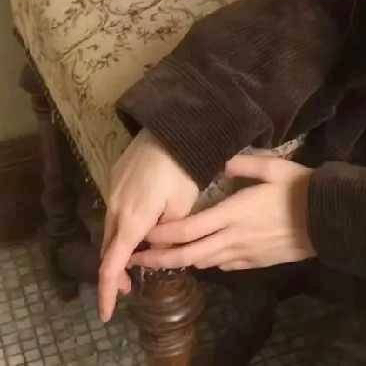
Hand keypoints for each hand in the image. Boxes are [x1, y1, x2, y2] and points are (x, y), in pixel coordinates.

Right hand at [98, 128, 200, 322]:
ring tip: (138, 255)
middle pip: (110, 247)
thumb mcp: (184, 203)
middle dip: (117, 270)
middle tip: (132, 285)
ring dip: (121, 244)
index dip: (108, 290)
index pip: (112, 264)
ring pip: (112, 226)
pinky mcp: (116, 175)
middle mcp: (116, 206)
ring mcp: (113, 189)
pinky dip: (123, 222)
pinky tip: (139, 222)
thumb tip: (159, 244)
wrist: (173, 125)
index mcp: (132, 219)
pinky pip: (115, 207)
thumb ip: (170, 230)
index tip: (107, 313)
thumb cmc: (184, 166)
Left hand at [127, 154, 316, 271]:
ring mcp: (245, 253)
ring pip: (205, 263)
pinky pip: (225, 266)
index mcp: (235, 212)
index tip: (145, 234)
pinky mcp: (257, 262)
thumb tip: (222, 162)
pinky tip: (205, 256)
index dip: (165, 234)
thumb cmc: (301, 188)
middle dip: (161, 258)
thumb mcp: (275, 167)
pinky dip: (208, 262)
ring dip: (183, 261)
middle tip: (138, 260)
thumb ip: (245, 165)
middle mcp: (234, 237)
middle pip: (190, 254)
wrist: (328, 216)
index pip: (190, 229)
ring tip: (165, 258)